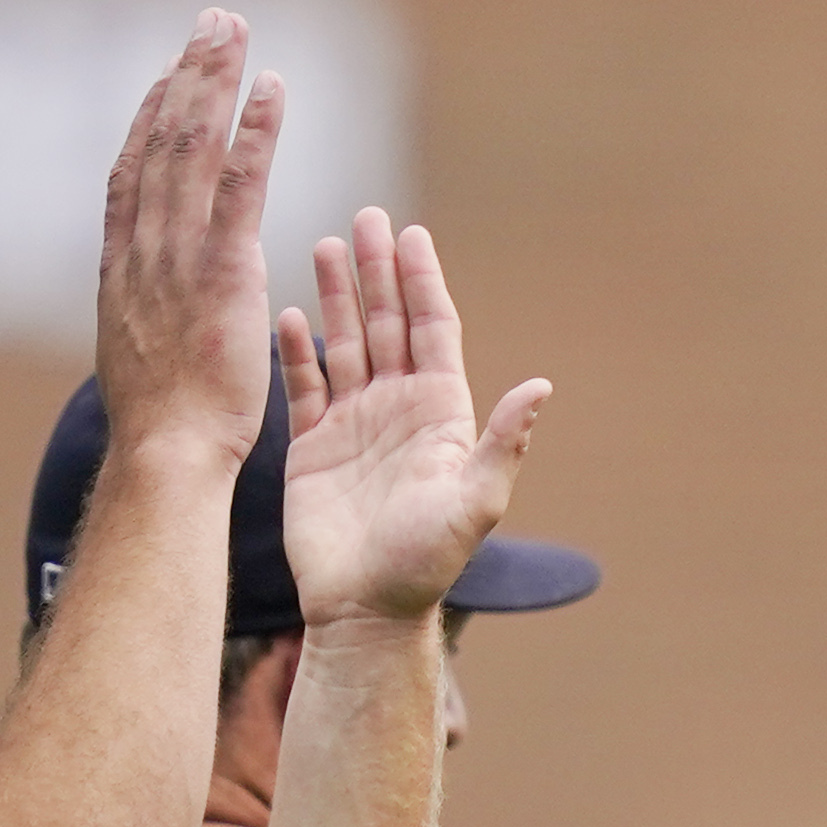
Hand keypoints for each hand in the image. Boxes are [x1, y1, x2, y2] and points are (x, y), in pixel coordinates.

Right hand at [88, 14, 289, 471]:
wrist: (165, 453)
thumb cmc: (161, 426)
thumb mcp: (139, 353)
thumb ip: (146, 311)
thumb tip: (147, 301)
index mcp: (122, 267)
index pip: (132, 172)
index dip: (150, 116)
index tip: (169, 73)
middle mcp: (142, 247)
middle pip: (160, 139)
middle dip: (186, 75)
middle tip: (211, 23)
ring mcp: (178, 254)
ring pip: (192, 146)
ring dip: (215, 80)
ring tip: (234, 29)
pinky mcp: (222, 268)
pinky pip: (239, 184)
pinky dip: (254, 131)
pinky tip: (271, 87)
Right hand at [272, 208, 551, 628]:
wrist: (366, 609)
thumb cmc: (426, 562)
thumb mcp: (476, 502)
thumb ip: (503, 441)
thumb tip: (540, 385)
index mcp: (441, 414)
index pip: (432, 331)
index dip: (422, 282)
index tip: (412, 234)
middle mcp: (398, 411)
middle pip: (388, 324)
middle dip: (377, 270)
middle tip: (365, 217)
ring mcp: (354, 425)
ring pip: (346, 343)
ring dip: (337, 295)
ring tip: (323, 244)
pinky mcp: (312, 447)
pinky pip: (303, 385)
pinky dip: (296, 348)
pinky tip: (286, 311)